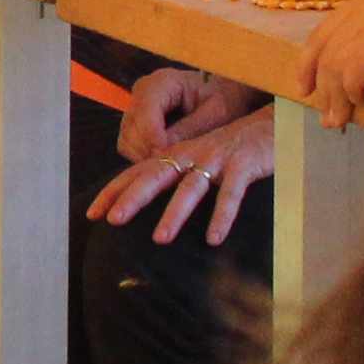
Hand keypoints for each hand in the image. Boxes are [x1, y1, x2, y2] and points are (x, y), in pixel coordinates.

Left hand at [89, 109, 275, 245]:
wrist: (272, 124)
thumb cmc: (231, 148)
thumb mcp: (197, 159)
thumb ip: (173, 175)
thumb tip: (141, 199)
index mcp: (176, 154)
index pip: (137, 172)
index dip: (113, 191)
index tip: (91, 214)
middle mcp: (191, 154)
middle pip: (155, 175)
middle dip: (133, 197)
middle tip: (113, 220)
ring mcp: (217, 159)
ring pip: (190, 187)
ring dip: (174, 213)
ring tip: (160, 238)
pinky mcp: (244, 165)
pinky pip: (231, 193)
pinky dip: (222, 215)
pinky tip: (213, 238)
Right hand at [120, 66, 266, 157]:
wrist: (225, 94)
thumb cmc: (224, 99)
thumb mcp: (215, 114)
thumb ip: (189, 131)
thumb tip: (164, 153)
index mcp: (162, 82)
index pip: (145, 115)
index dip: (155, 140)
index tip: (172, 160)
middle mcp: (142, 92)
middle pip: (132, 130)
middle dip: (150, 152)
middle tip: (174, 168)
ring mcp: (136, 107)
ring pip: (127, 141)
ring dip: (146, 157)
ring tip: (173, 166)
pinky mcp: (135, 123)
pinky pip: (130, 146)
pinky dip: (144, 158)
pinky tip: (167, 162)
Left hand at [307, 0, 363, 126]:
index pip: (321, 35)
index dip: (309, 64)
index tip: (306, 88)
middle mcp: (363, 10)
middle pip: (324, 55)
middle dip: (321, 89)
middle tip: (327, 116)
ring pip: (336, 66)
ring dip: (334, 99)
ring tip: (338, 121)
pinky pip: (354, 70)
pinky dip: (351, 90)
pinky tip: (360, 101)